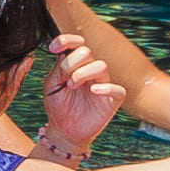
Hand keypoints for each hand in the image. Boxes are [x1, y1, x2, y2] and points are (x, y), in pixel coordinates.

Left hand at [30, 38, 127, 161]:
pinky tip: (92, 91)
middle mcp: (90, 70)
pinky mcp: (113, 99)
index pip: (76, 43)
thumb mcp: (52, 86)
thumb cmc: (58, 106)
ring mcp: (103, 83)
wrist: (64, 130)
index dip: (66, 40)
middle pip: (87, 52)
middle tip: (65, 79)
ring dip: (84, 73)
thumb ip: (58, 68)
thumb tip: (64, 51)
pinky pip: (118, 89)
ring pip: (101, 65)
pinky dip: (106, 88)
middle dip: (72, 63)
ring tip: (72, 86)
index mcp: (75, 64)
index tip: (53, 48)